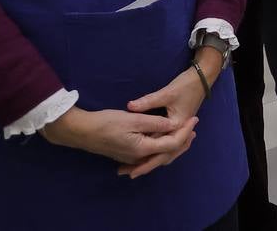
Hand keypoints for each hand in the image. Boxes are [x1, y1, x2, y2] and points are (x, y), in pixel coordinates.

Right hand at [40, 106, 196, 177]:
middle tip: (194, 128)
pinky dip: (160, 148)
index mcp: (142, 149)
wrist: (82, 131)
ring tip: (184, 133)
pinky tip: (163, 140)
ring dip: (172, 145)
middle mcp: (138, 157)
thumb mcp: (133, 119)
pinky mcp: (126, 155)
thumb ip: (155, 123)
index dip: (185, 131)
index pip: (172, 143)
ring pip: (158, 155)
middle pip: (167, 153)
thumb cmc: (106, 122)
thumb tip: (174, 125)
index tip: (195, 119)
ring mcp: (131, 158)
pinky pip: (149, 154)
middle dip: (183, 141)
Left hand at [122, 50, 220, 177]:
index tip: (130, 166)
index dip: (145, 159)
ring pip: (165, 152)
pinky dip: (156, 152)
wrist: (202, 78)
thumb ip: (148, 102)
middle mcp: (179, 131)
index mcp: (177, 126)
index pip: (160, 147)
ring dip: (151, 161)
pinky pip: (166, 144)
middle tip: (127, 174)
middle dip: (146, 165)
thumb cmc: (186, 85)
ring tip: (132, 169)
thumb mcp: (166, 93)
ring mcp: (179, 130)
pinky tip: (145, 154)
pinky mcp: (177, 127)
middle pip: (163, 155)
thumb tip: (130, 107)